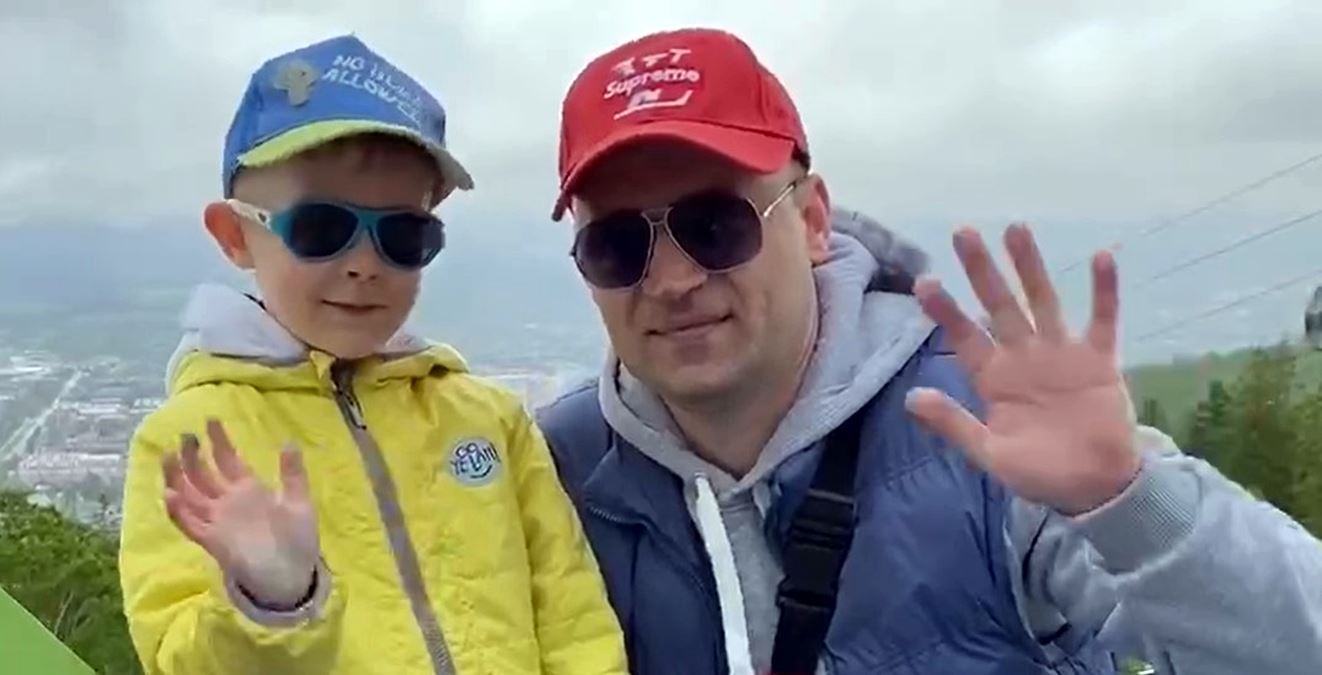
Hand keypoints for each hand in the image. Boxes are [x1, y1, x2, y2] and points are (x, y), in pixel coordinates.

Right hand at [162, 419, 319, 607]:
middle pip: (203, 475)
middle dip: (193, 455)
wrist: (294, 576)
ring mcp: (218, 522)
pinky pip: (191, 526)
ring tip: (169, 457)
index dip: (219, 441)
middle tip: (187, 435)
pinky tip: (170, 495)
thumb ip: (292, 474)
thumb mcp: (298, 502)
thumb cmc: (297, 539)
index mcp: (248, 490)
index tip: (212, 421)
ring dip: (177, 478)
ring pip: (190, 496)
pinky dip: (179, 512)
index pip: (228, 460)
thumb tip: (288, 442)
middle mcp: (228, 503)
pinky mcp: (213, 542)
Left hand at [906, 224, 1139, 514]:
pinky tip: (1102, 258)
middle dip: (981, 271)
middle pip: (998, 304)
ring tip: (1016, 228)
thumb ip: (954, 424)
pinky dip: (1104, 290)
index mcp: (993, 378)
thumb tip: (911, 399)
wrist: (1095, 488)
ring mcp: (1061, 353)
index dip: (945, 310)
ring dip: (1030, 266)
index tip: (924, 283)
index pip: (963, 336)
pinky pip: (1103, 319)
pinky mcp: (1100, 359)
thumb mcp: (990, 454)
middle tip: (963, 233)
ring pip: (1042, 300)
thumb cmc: (1039, 473)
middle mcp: (1023, 356)